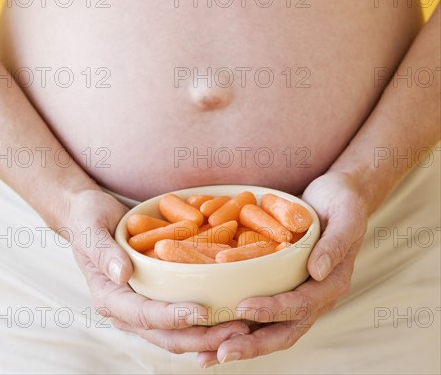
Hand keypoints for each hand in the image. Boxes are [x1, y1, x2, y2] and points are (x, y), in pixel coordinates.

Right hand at [67, 188, 249, 353]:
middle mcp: (126, 309)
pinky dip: (207, 318)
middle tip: (237, 329)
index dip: (172, 317)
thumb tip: (123, 274)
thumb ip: (103, 251)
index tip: (201, 312)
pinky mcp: (156, 296)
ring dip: (209, 333)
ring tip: (244, 326)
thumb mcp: (90, 228)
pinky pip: (182, 314)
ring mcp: (142, 305)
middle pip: (167, 334)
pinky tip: (232, 312)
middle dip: (202, 336)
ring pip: (179, 332)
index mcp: (108, 297)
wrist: (89, 215)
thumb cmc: (88, 218)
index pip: (143, 315)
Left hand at [196, 171, 368, 366]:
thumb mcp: (346, 217)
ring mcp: (297, 293)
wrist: (340, 197)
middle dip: (252, 344)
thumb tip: (318, 271)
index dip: (274, 309)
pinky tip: (210, 328)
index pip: (302, 305)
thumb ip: (335, 244)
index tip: (244, 308)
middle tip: (221, 353)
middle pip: (284, 330)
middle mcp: (314, 296)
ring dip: (240, 343)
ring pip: (269, 328)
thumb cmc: (344, 203)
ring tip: (206, 356)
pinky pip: (260, 310)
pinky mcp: (282, 286)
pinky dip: (237, 323)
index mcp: (331, 284)